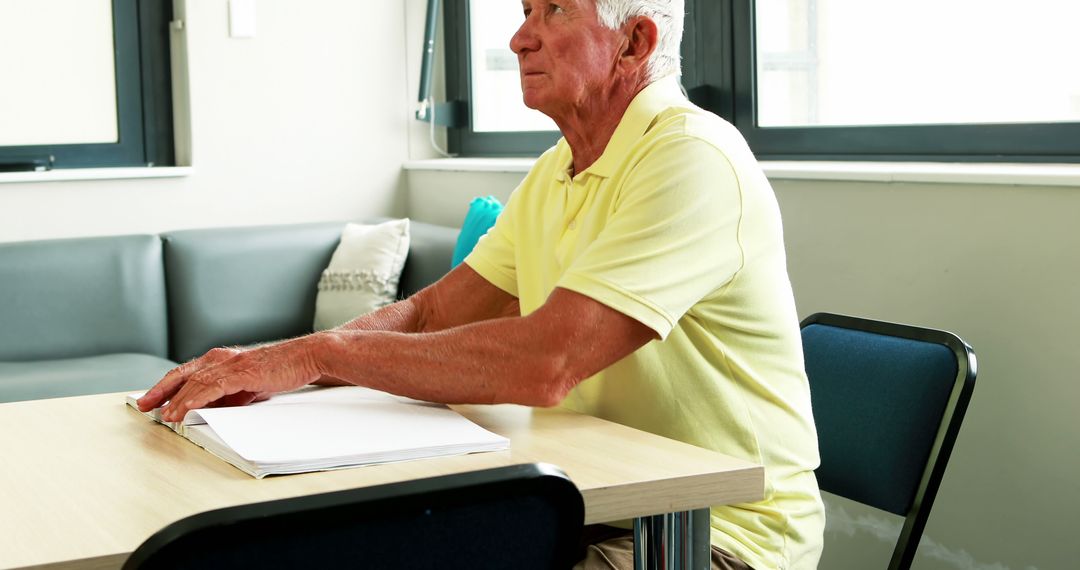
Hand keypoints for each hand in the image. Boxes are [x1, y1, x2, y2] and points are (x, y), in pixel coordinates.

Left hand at [137, 337, 324, 421]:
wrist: (306, 357)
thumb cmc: (283, 369)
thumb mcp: (251, 384)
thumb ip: (231, 394)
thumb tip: (215, 407)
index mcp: (223, 359)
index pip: (187, 373)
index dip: (167, 386)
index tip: (153, 400)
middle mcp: (222, 358)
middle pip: (182, 375)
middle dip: (161, 391)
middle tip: (144, 405)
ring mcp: (230, 365)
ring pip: (194, 383)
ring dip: (176, 400)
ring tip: (164, 415)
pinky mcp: (241, 373)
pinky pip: (211, 388)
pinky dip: (195, 399)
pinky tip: (184, 409)